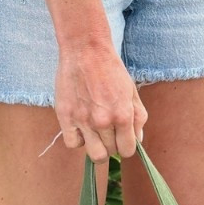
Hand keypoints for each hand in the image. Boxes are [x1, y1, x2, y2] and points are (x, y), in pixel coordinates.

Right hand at [54, 40, 146, 160]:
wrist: (85, 51)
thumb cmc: (110, 70)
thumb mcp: (131, 91)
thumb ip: (138, 118)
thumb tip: (137, 139)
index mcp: (123, 115)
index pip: (127, 150)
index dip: (126, 147)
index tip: (122, 140)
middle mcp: (103, 121)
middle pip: (109, 152)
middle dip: (111, 145)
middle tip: (108, 131)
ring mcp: (83, 121)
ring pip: (93, 153)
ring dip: (96, 145)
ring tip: (95, 131)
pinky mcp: (65, 117)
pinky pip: (73, 144)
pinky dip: (77, 140)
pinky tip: (81, 127)